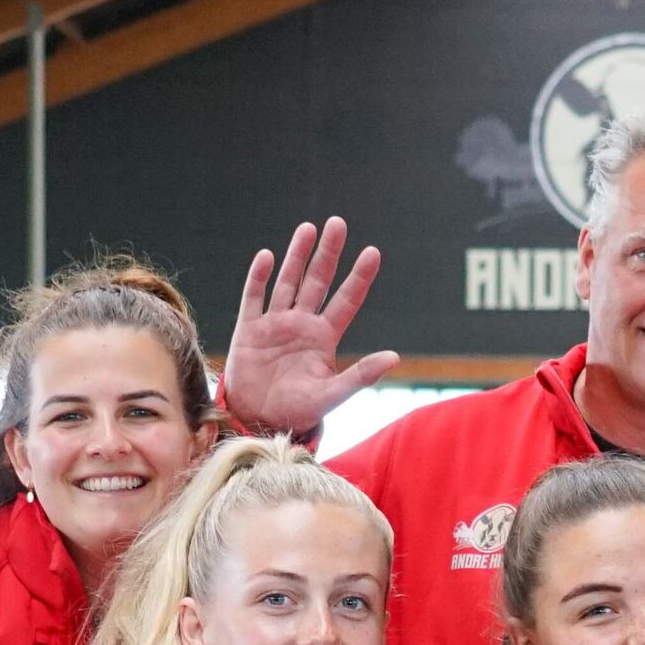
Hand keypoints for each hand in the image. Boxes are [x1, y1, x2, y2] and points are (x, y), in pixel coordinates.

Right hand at [223, 218, 398, 436]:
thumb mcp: (333, 394)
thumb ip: (361, 375)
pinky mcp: (249, 329)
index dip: (359, 277)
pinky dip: (259, 277)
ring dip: (297, 256)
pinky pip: (254, 297)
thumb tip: (395, 357)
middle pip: (318, 281)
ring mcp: (275, 323)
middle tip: (338, 223)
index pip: (347, 300)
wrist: (258, 421)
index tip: (372, 252)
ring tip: (308, 228)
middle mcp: (302, 324)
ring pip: (288, 282)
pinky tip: (268, 257)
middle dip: (328, 253)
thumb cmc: (299, 410)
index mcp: (324, 337)